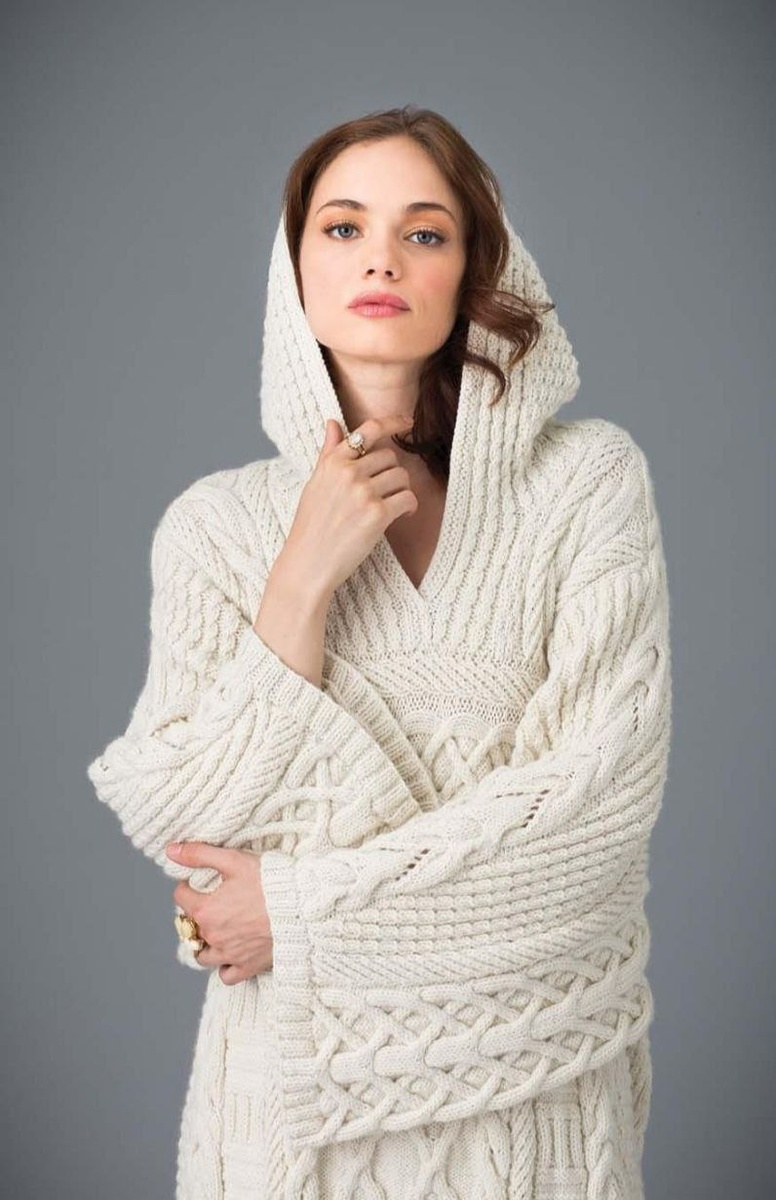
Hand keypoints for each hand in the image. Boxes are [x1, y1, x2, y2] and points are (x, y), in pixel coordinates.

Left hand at [166, 842, 272, 984]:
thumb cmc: (270, 881)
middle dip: (196, 914)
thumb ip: (200, 854)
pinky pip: (225, 975)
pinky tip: (230, 954)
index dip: (188, 885)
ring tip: (217, 929)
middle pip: (189, 926)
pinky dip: (224, 967)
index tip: (201, 881)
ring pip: (202, 955)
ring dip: (204, 943)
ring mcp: (229, 954)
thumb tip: (171, 850)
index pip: (180, 897)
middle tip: (213, 901)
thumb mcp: (233, 860)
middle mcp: (213, 935)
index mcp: (205, 909)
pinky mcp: (247, 966)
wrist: (301, 907)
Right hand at [282, 414, 417, 594]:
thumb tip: (333, 423)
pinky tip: (402, 516)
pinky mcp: (377, 514)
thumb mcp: (315, 483)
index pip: (368, 430)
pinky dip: (410, 507)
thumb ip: (328, 453)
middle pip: (390, 457)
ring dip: (401, 491)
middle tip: (385, 494)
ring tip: (391, 506)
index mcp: (333, 462)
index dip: (393, 422)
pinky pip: (408, 498)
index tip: (408, 421)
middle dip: (391, 474)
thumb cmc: (311, 525)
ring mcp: (363, 492)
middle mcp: (348, 472)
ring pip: (402, 476)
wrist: (307, 563)